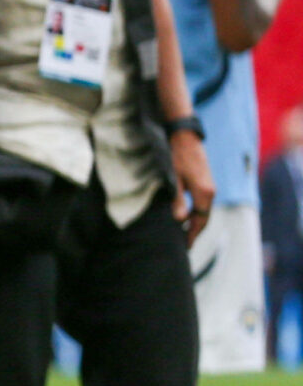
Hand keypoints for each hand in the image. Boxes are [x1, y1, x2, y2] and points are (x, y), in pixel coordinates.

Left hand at [172, 128, 214, 244]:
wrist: (186, 138)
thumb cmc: (177, 157)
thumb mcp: (174, 179)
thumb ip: (177, 200)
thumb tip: (180, 220)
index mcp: (205, 193)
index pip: (200, 221)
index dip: (192, 235)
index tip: (185, 247)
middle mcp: (211, 192)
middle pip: (204, 219)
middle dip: (195, 233)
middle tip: (185, 246)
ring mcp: (210, 188)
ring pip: (204, 212)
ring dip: (196, 224)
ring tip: (185, 235)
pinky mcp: (206, 183)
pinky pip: (203, 204)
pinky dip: (197, 214)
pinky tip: (187, 218)